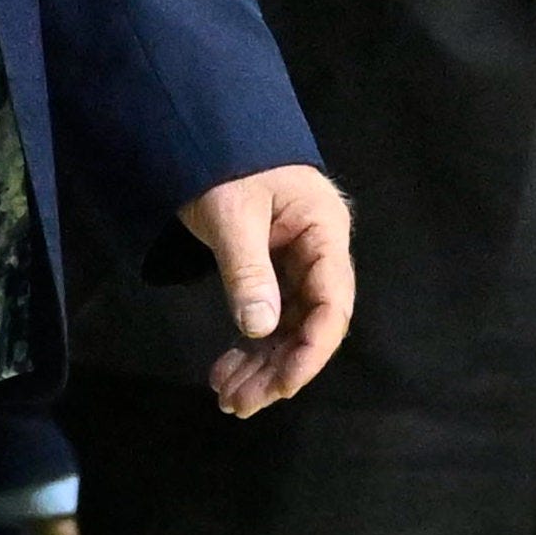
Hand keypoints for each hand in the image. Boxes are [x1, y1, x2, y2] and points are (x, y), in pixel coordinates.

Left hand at [175, 161, 351, 415]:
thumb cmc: (223, 161)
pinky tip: (226, 373)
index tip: (284, 384)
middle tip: (241, 403)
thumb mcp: (231, 212)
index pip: (332, 302)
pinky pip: (269, 319)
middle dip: (278, 368)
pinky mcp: (273, 271)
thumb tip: (259, 328)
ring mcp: (296, 264)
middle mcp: (318, 252)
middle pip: (310, 324)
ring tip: (229, 398)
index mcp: (324, 230)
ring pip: (288, 329)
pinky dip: (249, 348)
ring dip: (261, 366)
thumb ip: (247, 269)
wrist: (203, 130)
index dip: (311, 349)